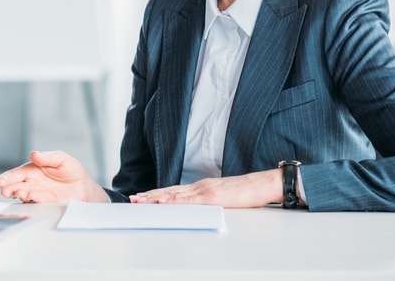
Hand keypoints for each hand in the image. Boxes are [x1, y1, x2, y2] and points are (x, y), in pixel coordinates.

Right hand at [0, 150, 108, 203]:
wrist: (85, 188)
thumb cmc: (71, 171)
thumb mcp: (61, 159)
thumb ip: (47, 157)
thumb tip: (34, 154)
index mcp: (33, 170)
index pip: (18, 174)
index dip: (8, 177)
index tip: (1, 181)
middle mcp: (33, 184)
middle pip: (17, 186)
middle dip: (10, 189)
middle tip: (5, 190)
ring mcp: (39, 195)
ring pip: (26, 196)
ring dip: (21, 194)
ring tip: (19, 193)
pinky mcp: (47, 205)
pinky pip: (39, 203)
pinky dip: (34, 200)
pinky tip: (31, 197)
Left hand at [129, 169, 281, 207]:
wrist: (262, 185)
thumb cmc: (246, 193)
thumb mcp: (223, 197)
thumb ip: (209, 201)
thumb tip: (199, 208)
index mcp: (201, 187)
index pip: (175, 191)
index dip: (158, 193)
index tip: (143, 196)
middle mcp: (199, 186)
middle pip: (170, 191)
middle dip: (150, 195)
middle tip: (133, 198)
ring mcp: (204, 190)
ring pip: (175, 194)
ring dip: (156, 197)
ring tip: (140, 200)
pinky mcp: (211, 196)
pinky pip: (189, 200)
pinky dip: (174, 200)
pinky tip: (163, 201)